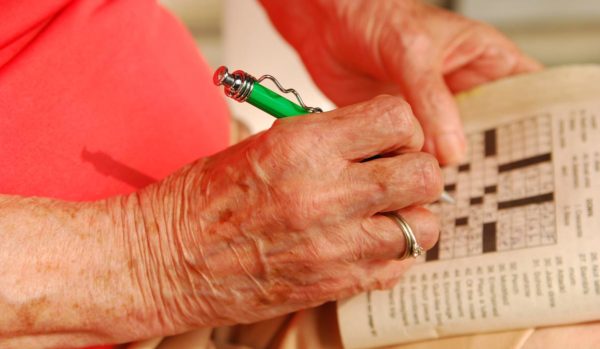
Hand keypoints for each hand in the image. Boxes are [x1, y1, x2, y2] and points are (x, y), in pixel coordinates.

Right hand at [140, 96, 441, 327]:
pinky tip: (369, 245)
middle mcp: (326, 193)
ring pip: (423, 227)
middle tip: (398, 177)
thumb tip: (375, 142)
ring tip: (386, 216)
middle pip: (423, 174)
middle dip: (418, 172)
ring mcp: (334, 244)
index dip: (403, 128)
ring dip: (413, 219)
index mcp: (304, 146)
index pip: (397, 120)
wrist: (169, 260)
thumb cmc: (204, 202)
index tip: (393, 139)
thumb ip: (327, 140)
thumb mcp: (264, 144)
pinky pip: (398, 268)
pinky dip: (394, 256)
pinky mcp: (334, 284)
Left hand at [260, 0, 540, 163]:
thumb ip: (433, 102)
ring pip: (453, 148)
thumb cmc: (376, 15)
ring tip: (456, 193)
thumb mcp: (413, 54)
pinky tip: (419, 187)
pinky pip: (418, 153)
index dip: (537, 126)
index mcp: (485, 60)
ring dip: (451, 169)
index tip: (541, 159)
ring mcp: (433, 110)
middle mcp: (463, 89)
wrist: (328, 25)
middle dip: (491, 159)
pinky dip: (417, 170)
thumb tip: (453, 151)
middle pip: (492, 132)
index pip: (527, 95)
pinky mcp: (404, 126)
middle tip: (495, 191)